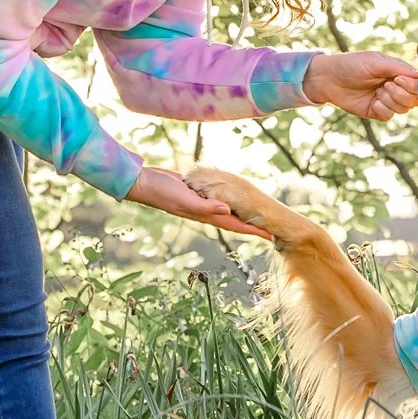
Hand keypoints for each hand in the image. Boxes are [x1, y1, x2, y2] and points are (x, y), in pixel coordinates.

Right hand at [127, 166, 270, 238]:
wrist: (146, 183)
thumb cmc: (164, 193)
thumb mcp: (185, 199)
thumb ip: (206, 207)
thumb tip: (228, 210)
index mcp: (206, 215)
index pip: (236, 225)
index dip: (254, 230)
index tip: (271, 235)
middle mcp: (207, 211)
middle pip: (236, 219)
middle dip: (253, 224)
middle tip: (271, 225)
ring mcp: (202, 202)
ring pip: (229, 208)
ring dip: (243, 212)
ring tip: (258, 213)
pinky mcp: (198, 192)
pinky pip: (219, 196)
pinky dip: (230, 197)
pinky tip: (236, 194)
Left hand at [305, 51, 417, 119]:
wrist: (329, 79)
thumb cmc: (352, 64)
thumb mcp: (376, 61)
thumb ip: (399, 67)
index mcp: (398, 72)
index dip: (412, 86)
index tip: (398, 79)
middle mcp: (395, 86)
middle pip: (414, 99)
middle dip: (402, 94)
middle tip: (385, 86)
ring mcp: (387, 100)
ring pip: (404, 109)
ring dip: (391, 101)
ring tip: (377, 92)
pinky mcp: (377, 111)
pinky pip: (389, 116)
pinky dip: (383, 110)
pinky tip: (373, 102)